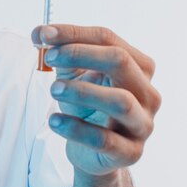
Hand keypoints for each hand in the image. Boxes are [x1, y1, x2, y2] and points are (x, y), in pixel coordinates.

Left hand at [31, 25, 160, 176]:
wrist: (90, 152)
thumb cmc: (86, 107)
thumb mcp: (74, 76)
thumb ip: (59, 53)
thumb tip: (39, 33)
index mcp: (138, 67)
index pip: (108, 38)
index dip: (73, 33)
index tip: (43, 34)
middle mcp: (148, 93)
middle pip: (120, 61)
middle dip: (80, 54)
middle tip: (48, 58)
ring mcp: (143, 124)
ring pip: (119, 101)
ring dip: (81, 91)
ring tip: (53, 89)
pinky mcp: (131, 152)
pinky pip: (105, 139)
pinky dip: (76, 128)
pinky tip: (54, 121)